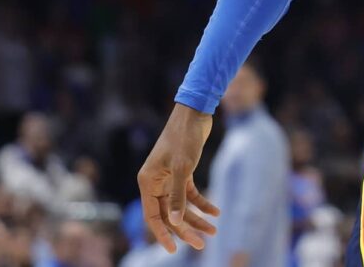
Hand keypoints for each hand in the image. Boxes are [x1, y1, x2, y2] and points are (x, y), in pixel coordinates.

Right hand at [137, 103, 220, 252]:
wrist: (195, 114)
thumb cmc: (184, 138)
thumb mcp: (182, 167)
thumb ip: (178, 196)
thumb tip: (176, 222)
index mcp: (147, 182)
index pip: (153, 216)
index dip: (163, 234)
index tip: (174, 250)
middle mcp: (155, 182)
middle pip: (169, 213)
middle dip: (186, 229)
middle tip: (202, 244)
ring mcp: (168, 178)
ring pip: (181, 206)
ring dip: (197, 218)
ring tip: (213, 230)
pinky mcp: (182, 172)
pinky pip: (191, 194)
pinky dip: (203, 203)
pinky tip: (216, 212)